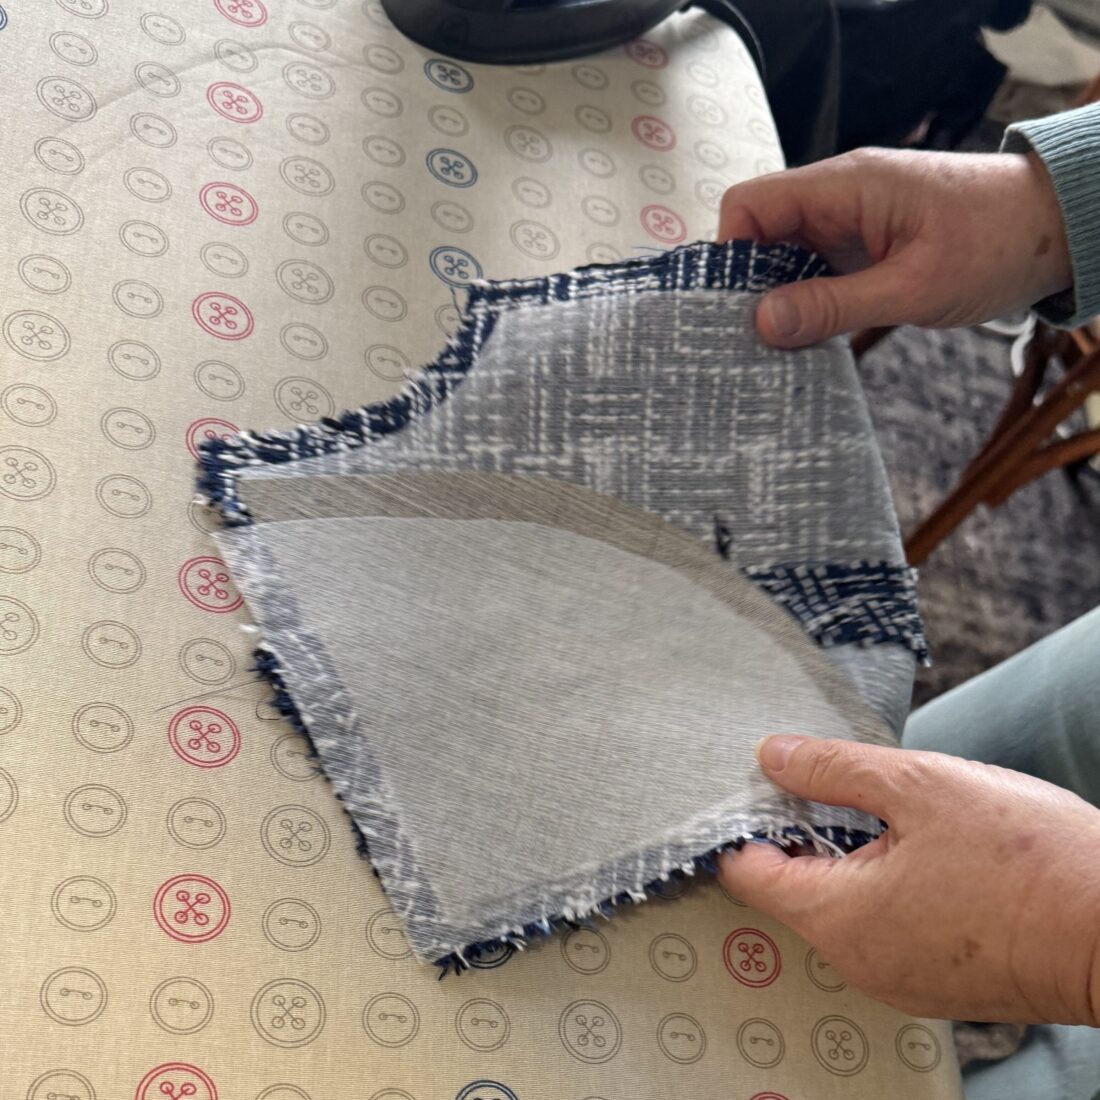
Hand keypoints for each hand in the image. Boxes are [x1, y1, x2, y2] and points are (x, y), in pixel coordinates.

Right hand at [718, 148, 1073, 346]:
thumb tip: (760, 323)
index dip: (729, 255)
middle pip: (759, 235)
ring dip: (776, 302)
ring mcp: (848, 224)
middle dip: (747, 288)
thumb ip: (833, 304)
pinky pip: (812, 273)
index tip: (730, 312)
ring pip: (782, 259)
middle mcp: (837, 199)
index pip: (750, 205)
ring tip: (772, 352)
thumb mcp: (913, 286)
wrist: (1055, 228)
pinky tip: (804, 341)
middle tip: (745, 345)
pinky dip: (803, 305)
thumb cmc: (996, 244)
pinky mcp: (861, 248)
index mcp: (845, 187)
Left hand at [718, 735, 1099, 1023]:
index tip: (758, 781)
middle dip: (800, 832)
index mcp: (839, 920)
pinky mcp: (938, 981)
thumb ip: (832, 770)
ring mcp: (900, 980)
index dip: (743, 821)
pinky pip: (883, 928)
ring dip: (847, 856)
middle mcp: (859, 964)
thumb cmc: (1028, 860)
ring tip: (884, 809)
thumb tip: (771, 756)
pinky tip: (919, 848)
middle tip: (828, 780)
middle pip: (791, 890)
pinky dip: (883, 885)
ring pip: (840, 908)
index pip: (749, 873)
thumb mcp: (918, 786)